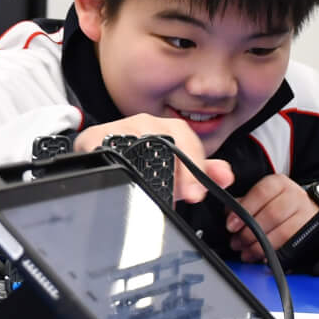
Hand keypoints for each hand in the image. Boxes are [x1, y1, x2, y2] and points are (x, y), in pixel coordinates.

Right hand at [74, 115, 234, 203]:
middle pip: (161, 140)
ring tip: (153, 191)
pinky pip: (102, 150)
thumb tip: (226, 176)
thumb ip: (204, 173)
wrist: (107, 157)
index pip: (185, 138)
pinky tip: (120, 177)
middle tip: (184, 195)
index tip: (197, 191)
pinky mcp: (92, 139)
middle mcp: (143, 123)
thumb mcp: (178, 172)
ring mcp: (117, 129)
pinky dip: (112, 165)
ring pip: (134, 145)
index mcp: (167, 127)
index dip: (195, 164)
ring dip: (146, 171)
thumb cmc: (146, 163)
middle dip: (175, 170)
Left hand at [223, 173, 315, 261]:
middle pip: (272, 214)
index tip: (231, 225)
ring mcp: (306, 214)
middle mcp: (295, 196)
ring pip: (283, 232)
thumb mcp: (261, 198)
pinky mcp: (311, 232)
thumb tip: (229, 214)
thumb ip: (244, 203)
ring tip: (247, 252)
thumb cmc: (278, 204)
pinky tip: (263, 258)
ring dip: (261, 246)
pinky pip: (292, 246)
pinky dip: (275, 253)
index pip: (261, 193)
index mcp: (279, 184)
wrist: (306, 210)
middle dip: (250, 232)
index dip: (244, 210)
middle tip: (237, 243)